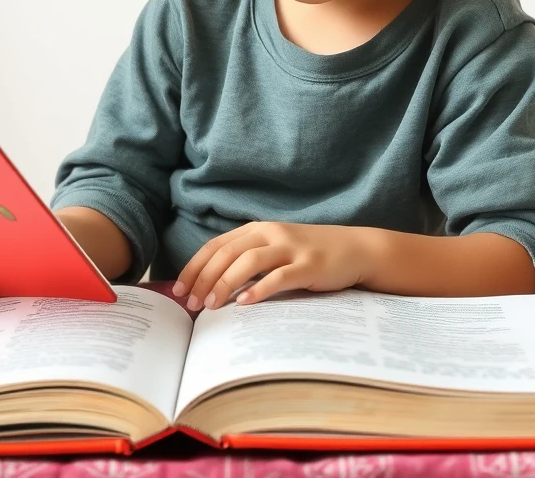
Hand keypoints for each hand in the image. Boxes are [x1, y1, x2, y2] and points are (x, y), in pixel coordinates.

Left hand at [173, 222, 371, 308]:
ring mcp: (290, 248)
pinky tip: (245, 303)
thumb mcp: (274, 248)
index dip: (195, 266)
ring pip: (249, 262)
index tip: (179, 289)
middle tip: (190, 303)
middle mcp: (270, 234)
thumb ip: (248, 259)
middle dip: (204, 278)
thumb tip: (212, 284)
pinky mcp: (309, 265)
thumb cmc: (308, 254)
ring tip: (211, 305)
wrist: (354, 248)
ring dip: (225, 283)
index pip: (216, 245)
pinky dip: (260, 289)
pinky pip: (280, 276)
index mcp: (257, 229)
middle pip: (228, 253)